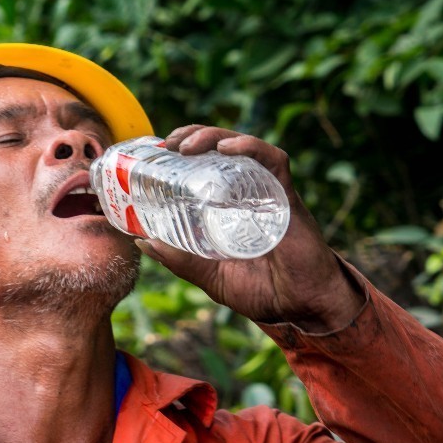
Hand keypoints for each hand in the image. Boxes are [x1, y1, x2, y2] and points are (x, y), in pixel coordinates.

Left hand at [134, 124, 364, 331]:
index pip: (207, 164)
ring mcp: (268, 192)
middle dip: (193, 136)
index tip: (158, 151)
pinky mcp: (287, 197)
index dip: (183, 150)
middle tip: (168, 143)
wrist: (299, 307)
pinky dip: (250, 147)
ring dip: (213, 137)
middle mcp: (249, 192)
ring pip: (243, 147)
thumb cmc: (261, 290)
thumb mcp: (209, 274)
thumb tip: (142, 242)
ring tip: (186, 144)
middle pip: (221, 148)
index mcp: (229, 205)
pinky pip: (273, 161)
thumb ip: (180, 259)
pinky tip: (227, 147)